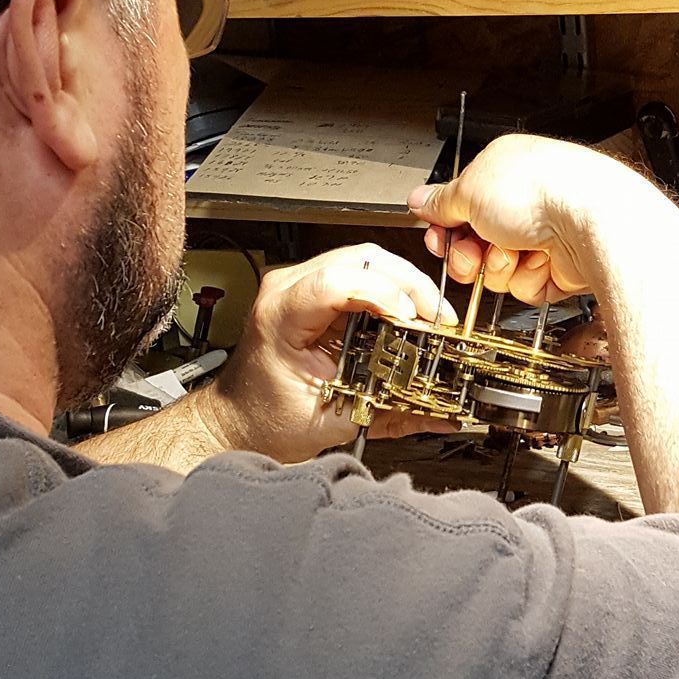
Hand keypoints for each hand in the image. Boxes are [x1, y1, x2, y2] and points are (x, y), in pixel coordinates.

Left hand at [201, 244, 459, 462]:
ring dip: (406, 284)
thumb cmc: (267, 419)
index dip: (383, 293)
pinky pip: (363, 271)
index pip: (337, 280)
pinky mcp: (316, 287)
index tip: (411, 321)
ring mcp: (301, 281)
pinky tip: (410, 314)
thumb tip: (438, 411)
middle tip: (437, 318)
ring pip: (368, 258)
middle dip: (409, 284)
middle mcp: (288, 287)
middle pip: (362, 258)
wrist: (240, 418)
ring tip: (429, 317)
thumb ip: (390, 412)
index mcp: (281, 315)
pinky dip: (394, 289)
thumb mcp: (333, 419)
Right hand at [407, 133, 646, 303]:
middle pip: (477, 243)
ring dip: (502, 266)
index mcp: (502, 172)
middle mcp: (525, 202)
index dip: (446, 228)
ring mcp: (545, 234)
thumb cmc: (543, 191)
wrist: (593, 222)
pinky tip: (543, 261)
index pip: (460, 206)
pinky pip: (528, 286)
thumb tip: (420, 200)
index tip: (441, 238)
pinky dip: (531, 278)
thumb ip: (441, 200)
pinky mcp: (562, 266)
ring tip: (518, 249)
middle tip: (477, 249)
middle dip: (471, 253)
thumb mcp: (471, 188)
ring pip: (500, 270)